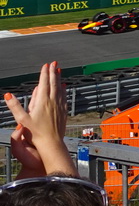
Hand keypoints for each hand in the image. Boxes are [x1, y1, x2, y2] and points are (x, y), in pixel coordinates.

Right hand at [3, 62, 73, 177]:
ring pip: (60, 88)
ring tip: (59, 71)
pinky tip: (64, 86)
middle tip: (54, 63)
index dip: (45, 73)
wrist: (51, 142)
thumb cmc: (36, 132)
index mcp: (43, 101)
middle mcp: (52, 101)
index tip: (46, 65)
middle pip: (53, 83)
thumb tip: (8, 95)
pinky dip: (63, 89)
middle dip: (53, 72)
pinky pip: (63, 96)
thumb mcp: (22, 119)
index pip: (44, 83)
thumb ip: (15, 106)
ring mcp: (59, 105)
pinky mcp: (63, 110)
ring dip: (59, 79)